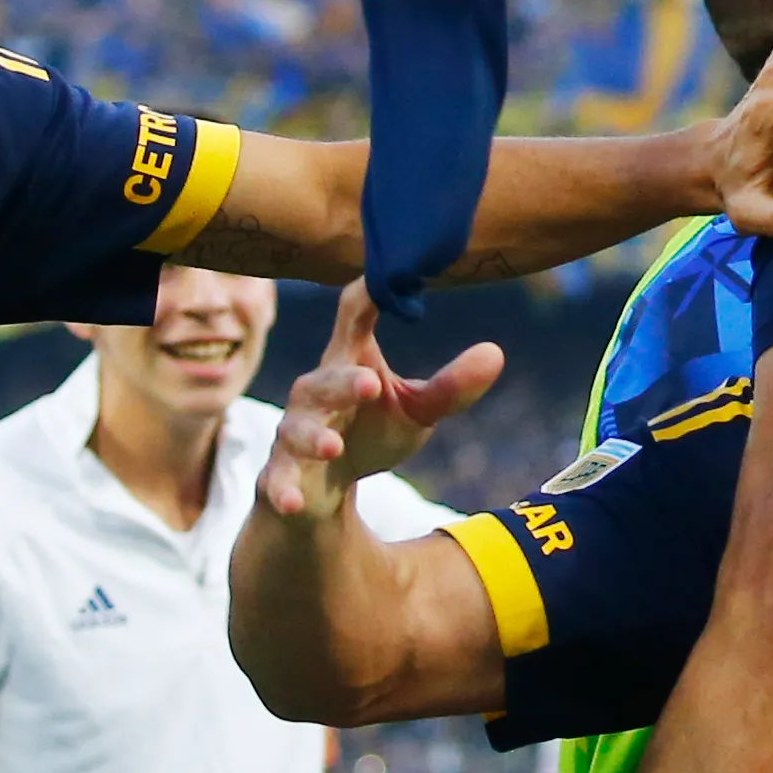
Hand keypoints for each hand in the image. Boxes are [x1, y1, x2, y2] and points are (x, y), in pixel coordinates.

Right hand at [263, 284, 504, 514]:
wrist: (324, 489)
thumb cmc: (369, 432)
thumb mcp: (416, 410)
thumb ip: (451, 386)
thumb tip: (496, 351)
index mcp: (348, 364)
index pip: (352, 318)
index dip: (366, 294)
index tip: (382, 271)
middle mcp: (315, 393)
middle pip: (323, 380)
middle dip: (344, 383)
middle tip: (371, 385)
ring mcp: (293, 434)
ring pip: (295, 429)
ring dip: (312, 437)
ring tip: (332, 447)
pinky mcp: (281, 474)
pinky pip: (277, 480)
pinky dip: (283, 490)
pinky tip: (292, 501)